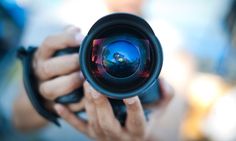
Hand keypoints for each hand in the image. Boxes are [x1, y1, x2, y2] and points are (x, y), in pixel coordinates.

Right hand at [33, 26, 84, 111]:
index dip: (65, 39)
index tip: (82, 37)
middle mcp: (39, 73)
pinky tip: (87, 96)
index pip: (49, 43)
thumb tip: (76, 29)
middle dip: (69, 63)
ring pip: (51, 89)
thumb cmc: (55, 65)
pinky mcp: (52, 106)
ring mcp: (43, 91)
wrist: (39, 91)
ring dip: (69, 83)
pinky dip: (76, 102)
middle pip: (48, 68)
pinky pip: (63, 106)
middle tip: (84, 61)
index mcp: (42, 56)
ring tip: (84, 77)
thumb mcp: (56, 50)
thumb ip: (66, 39)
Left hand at [54, 80, 172, 140]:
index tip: (129, 93)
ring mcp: (103, 136)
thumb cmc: (146, 120)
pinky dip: (68, 116)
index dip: (133, 107)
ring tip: (85, 83)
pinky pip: (78, 126)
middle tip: (95, 84)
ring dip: (87, 103)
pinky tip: (59, 105)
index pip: (137, 119)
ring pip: (92, 120)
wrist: (132, 139)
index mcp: (138, 130)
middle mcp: (119, 136)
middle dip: (101, 103)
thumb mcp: (160, 109)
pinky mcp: (91, 134)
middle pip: (108, 121)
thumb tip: (163, 81)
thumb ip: (166, 95)